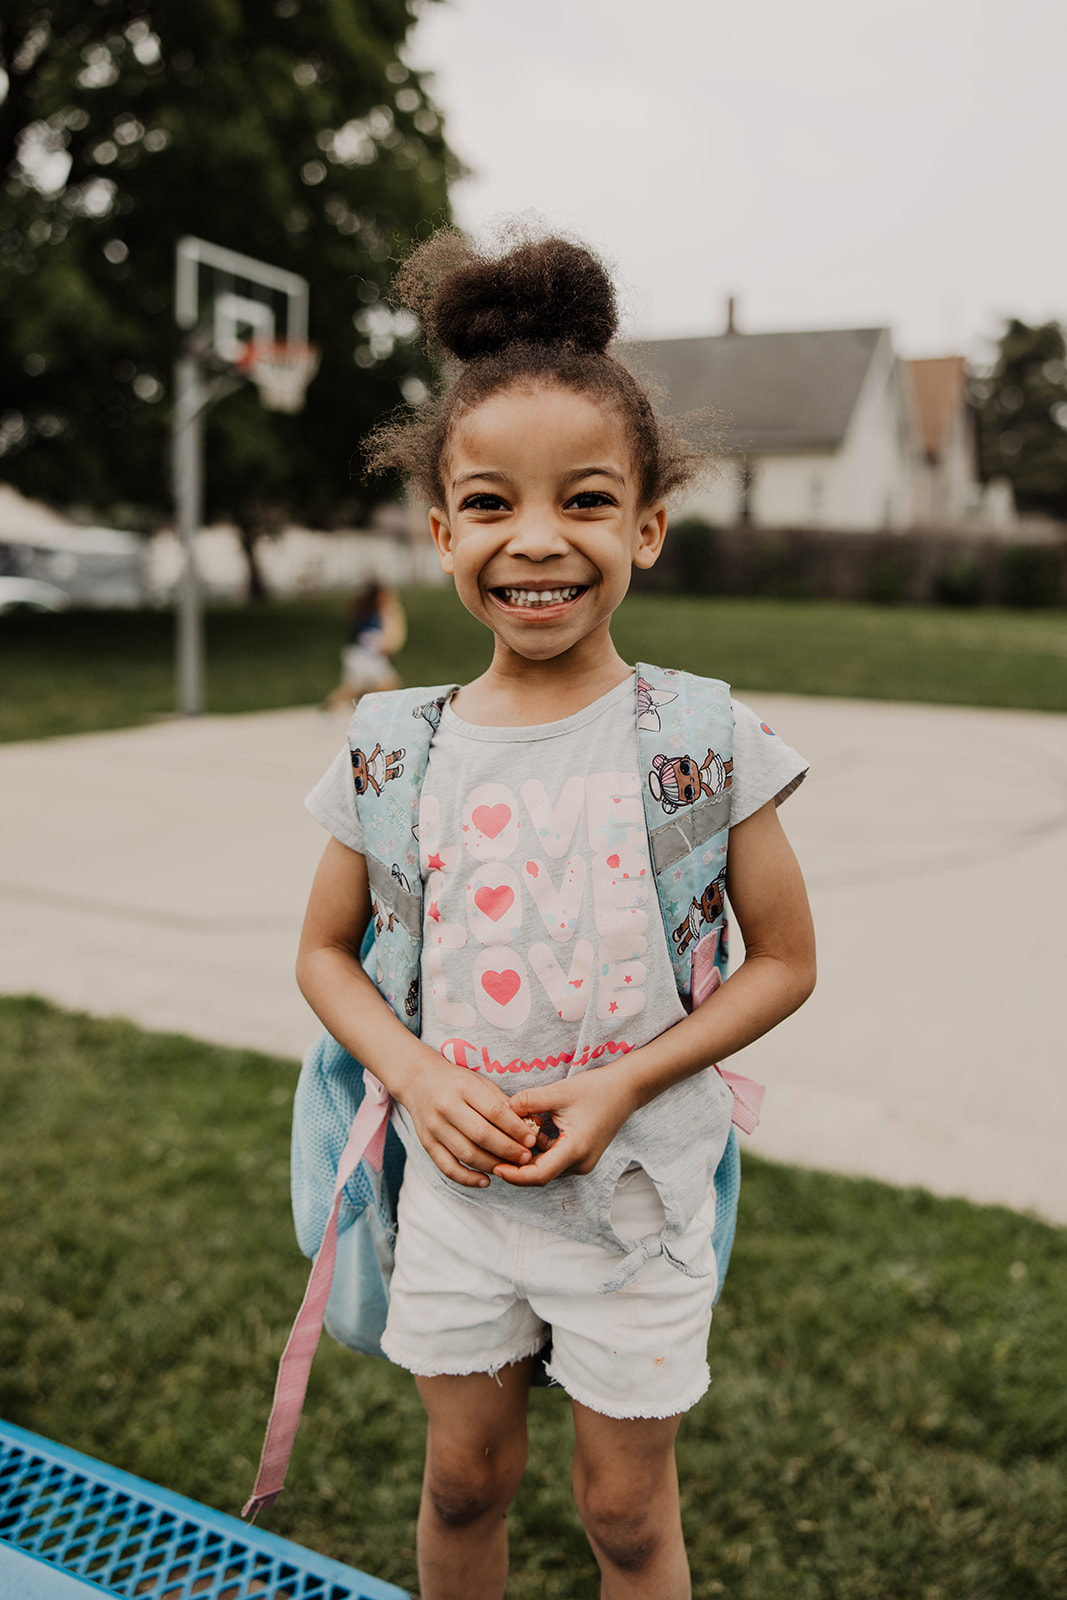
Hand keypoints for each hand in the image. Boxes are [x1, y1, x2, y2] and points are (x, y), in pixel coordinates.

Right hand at [399, 1056, 537, 1187]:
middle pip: (481, 1135)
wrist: (417, 1080)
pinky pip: (448, 1167)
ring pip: (466, 1154)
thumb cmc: (456, 1081)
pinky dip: (467, 1178)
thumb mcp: (480, 1082)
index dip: (515, 1128)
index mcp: (463, 1087)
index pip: (494, 1111)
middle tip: (526, 1158)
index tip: (532, 1139)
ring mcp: (434, 1126)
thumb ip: (503, 1102)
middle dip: (507, 1149)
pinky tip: (486, 1180)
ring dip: (492, 1164)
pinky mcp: (426, 1143)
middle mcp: (446, 1106)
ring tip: (511, 1169)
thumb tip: (531, 1124)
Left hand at [491, 1072, 637, 1186]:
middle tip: (493, 1151)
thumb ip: (529, 1101)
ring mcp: (581, 1162)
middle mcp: (580, 1163)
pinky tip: (531, 1130)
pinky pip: (553, 1160)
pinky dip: (538, 1150)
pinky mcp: (580, 1156)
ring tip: (510, 1137)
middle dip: (516, 1165)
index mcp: (575, 1150)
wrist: (626, 1089)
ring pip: (545, 1168)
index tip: (495, 1166)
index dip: (514, 1175)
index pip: (538, 1175)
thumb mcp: (559, 1091)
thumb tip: (502, 1108)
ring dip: (527, 1156)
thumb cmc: (597, 1089)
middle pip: (539, 1175)